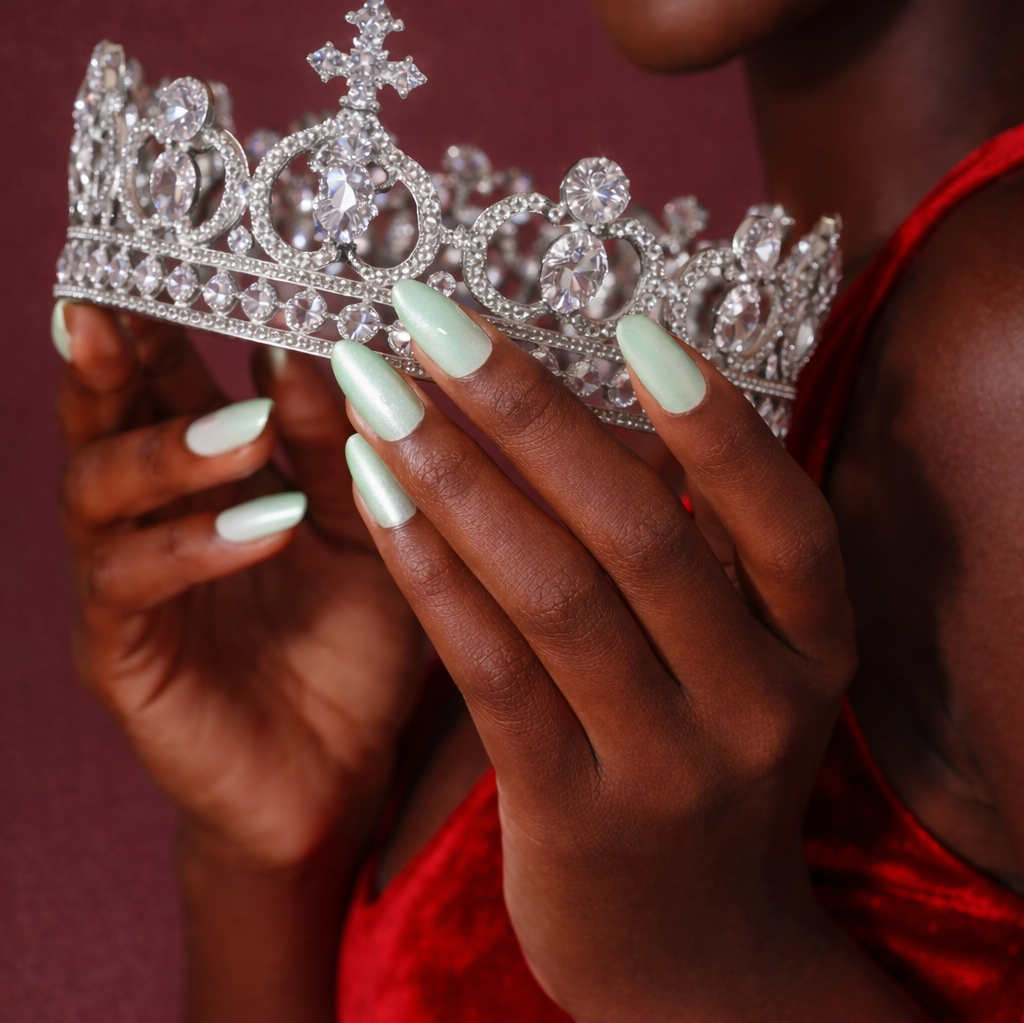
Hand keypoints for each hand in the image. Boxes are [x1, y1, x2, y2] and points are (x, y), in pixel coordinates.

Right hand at [55, 302, 421, 869]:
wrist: (337, 771)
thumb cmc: (354, 640)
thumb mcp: (368, 529)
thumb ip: (342, 449)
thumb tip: (321, 349)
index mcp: (208, 473)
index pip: (170, 373)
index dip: (170, 311)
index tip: (194, 247)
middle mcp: (150, 514)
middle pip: (103, 411)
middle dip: (115, 353)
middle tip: (129, 303)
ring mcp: (124, 583)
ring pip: (97, 490)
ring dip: (170, 451)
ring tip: (249, 432)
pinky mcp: (123, 654)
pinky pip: (131, 585)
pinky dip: (195, 546)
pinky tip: (264, 526)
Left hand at [329, 282, 925, 1020]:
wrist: (692, 956)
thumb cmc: (707, 766)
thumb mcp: (743, 667)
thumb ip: (704, 556)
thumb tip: (598, 403)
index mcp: (812, 649)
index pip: (784, 521)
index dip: (715, 425)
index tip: (628, 325)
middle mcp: (754, 705)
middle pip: (638, 535)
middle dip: (527, 413)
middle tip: (433, 319)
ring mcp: (665, 769)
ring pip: (552, 595)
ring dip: (453, 479)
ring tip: (372, 391)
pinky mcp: (571, 817)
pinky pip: (490, 672)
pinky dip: (429, 573)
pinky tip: (372, 495)